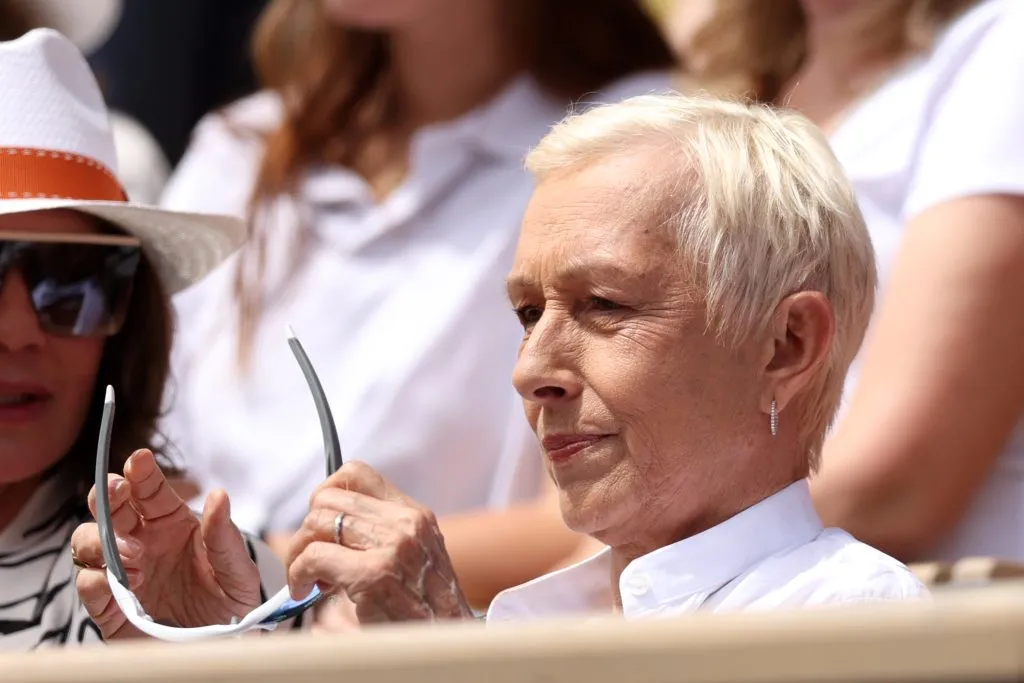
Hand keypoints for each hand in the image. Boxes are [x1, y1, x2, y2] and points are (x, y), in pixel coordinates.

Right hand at [71, 449, 262, 638]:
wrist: (224, 643)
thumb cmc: (230, 597)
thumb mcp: (236, 568)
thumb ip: (224, 535)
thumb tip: (219, 496)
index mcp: (170, 523)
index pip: (149, 490)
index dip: (140, 472)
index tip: (139, 460)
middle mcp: (141, 542)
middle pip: (110, 510)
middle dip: (107, 495)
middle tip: (117, 492)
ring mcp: (124, 573)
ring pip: (90, 544)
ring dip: (102, 542)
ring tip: (133, 557)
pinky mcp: (112, 609)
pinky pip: (90, 591)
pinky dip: (92, 583)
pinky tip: (108, 580)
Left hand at [286, 461, 473, 624]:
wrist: (447, 641)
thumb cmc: (426, 610)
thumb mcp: (415, 556)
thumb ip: (381, 533)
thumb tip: (329, 524)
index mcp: (414, 514)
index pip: (357, 474)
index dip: (326, 493)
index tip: (319, 523)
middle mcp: (406, 523)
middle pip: (329, 497)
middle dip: (307, 528)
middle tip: (309, 558)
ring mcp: (392, 546)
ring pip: (317, 522)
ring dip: (299, 551)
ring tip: (306, 577)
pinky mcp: (374, 575)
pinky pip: (315, 557)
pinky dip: (299, 573)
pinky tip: (305, 589)